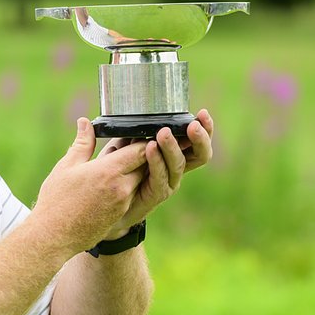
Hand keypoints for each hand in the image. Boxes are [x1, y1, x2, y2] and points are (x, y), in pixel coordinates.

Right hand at [31, 118, 147, 253]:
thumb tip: (85, 122)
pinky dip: (128, 185)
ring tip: (119, 162)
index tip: (138, 132)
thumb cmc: (56, 200)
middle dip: (141, 153)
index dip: (142, 139)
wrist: (54, 236)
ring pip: (140, 180)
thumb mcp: (66, 167)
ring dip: (135, 170)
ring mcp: (123, 203)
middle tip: (130, 143)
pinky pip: (132, 194)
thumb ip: (82, 143)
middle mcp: (122, 187)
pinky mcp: (121, 214)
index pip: (141, 150)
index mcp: (109, 171)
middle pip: (145, 164)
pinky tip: (112, 181)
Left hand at [98, 109, 214, 236]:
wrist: (110, 203)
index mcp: (174, 153)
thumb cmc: (118, 170)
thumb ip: (132, 131)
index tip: (203, 113)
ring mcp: (168, 182)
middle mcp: (176, 168)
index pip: (197, 140)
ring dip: (172, 147)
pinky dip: (156, 161)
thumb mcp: (124, 145)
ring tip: (163, 132)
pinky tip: (150, 148)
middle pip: (200, 154)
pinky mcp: (156, 194)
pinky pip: (160, 176)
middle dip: (200, 138)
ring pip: (179, 164)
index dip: (205, 129)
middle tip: (193, 125)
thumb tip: (131, 110)